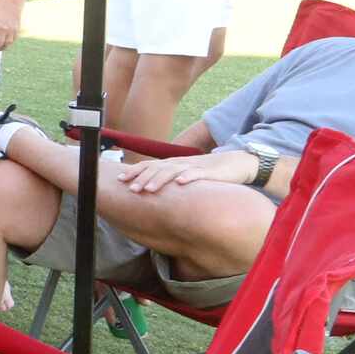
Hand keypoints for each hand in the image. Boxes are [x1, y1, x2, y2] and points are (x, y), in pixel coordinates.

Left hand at [120, 149, 259, 195]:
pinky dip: (188, 177)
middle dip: (142, 178)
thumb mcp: (184, 175)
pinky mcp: (209, 173)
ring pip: (173, 172)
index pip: (149, 166)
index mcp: (173, 165)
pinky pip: (197, 174)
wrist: (234, 163)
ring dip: (159, 180)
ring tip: (148, 189)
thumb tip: (148, 189)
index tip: (119, 180)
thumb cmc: (206, 172)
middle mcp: (180, 164)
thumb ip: (168, 179)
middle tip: (130, 189)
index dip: (134, 171)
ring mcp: (194, 167)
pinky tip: (180, 183)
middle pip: (157, 169)